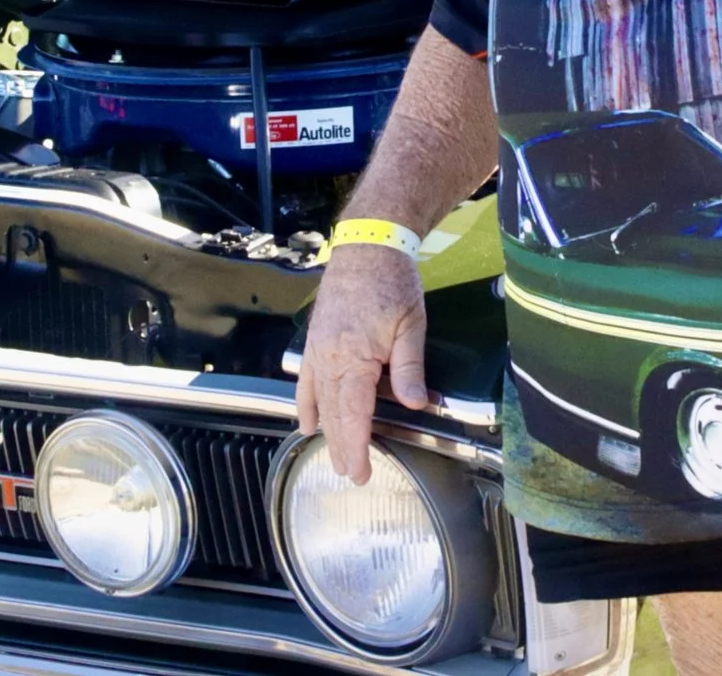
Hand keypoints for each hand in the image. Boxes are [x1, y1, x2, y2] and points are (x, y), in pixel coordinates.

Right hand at [294, 244, 427, 484]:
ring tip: (334, 457)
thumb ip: (410, 368)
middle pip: (333, 413)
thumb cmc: (392, 282)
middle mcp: (329, 357)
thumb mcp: (411, 325)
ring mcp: (318, 349)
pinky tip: (306, 421)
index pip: (353, 414)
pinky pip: (305, 379)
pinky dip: (305, 403)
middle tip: (352, 475)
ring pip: (318, 399)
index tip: (361, 472)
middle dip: (342, 446)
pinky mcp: (315, 340)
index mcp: (354, 358)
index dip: (356, 446)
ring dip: (326, 431)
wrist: (367, 246)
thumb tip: (416, 405)